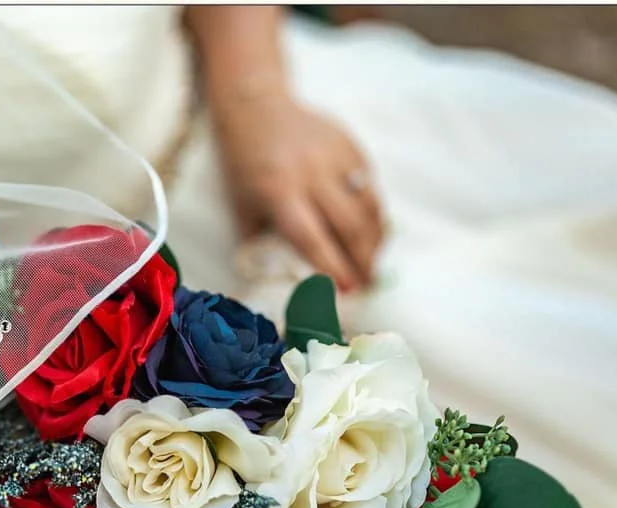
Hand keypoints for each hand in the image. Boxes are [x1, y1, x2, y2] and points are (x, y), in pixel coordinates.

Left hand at [212, 90, 383, 292]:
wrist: (256, 108)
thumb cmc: (244, 165)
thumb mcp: (242, 205)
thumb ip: (258, 242)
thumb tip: (275, 280)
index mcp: (279, 191)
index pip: (311, 237)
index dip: (331, 267)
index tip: (347, 290)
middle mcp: (310, 173)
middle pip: (348, 225)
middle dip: (362, 259)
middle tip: (367, 282)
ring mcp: (334, 156)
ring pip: (368, 205)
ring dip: (375, 238)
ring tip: (373, 260)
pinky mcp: (350, 145)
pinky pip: (370, 184)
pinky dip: (374, 211)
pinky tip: (372, 230)